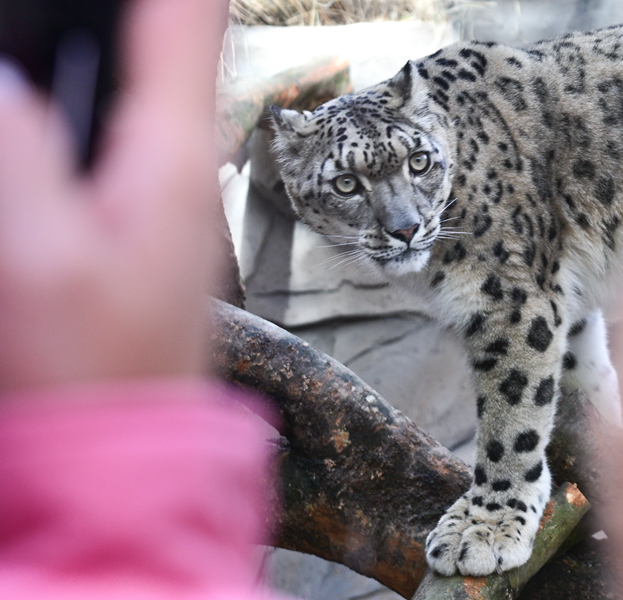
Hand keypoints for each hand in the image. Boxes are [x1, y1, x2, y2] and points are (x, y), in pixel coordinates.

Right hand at [0, 0, 227, 392]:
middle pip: (163, 43)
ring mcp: (171, 190)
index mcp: (170, 158)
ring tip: (56, 39)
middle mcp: (185, 164)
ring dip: (99, 58)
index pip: (186, 20)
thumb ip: (22, 153)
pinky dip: (94, 109)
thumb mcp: (42, 261)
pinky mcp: (148, 215)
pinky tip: (50, 117)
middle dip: (111, 18)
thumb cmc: (96, 370)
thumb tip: (5, 80)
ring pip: (139, 88)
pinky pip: (125, 134)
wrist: (123, 437)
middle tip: (60, 10)